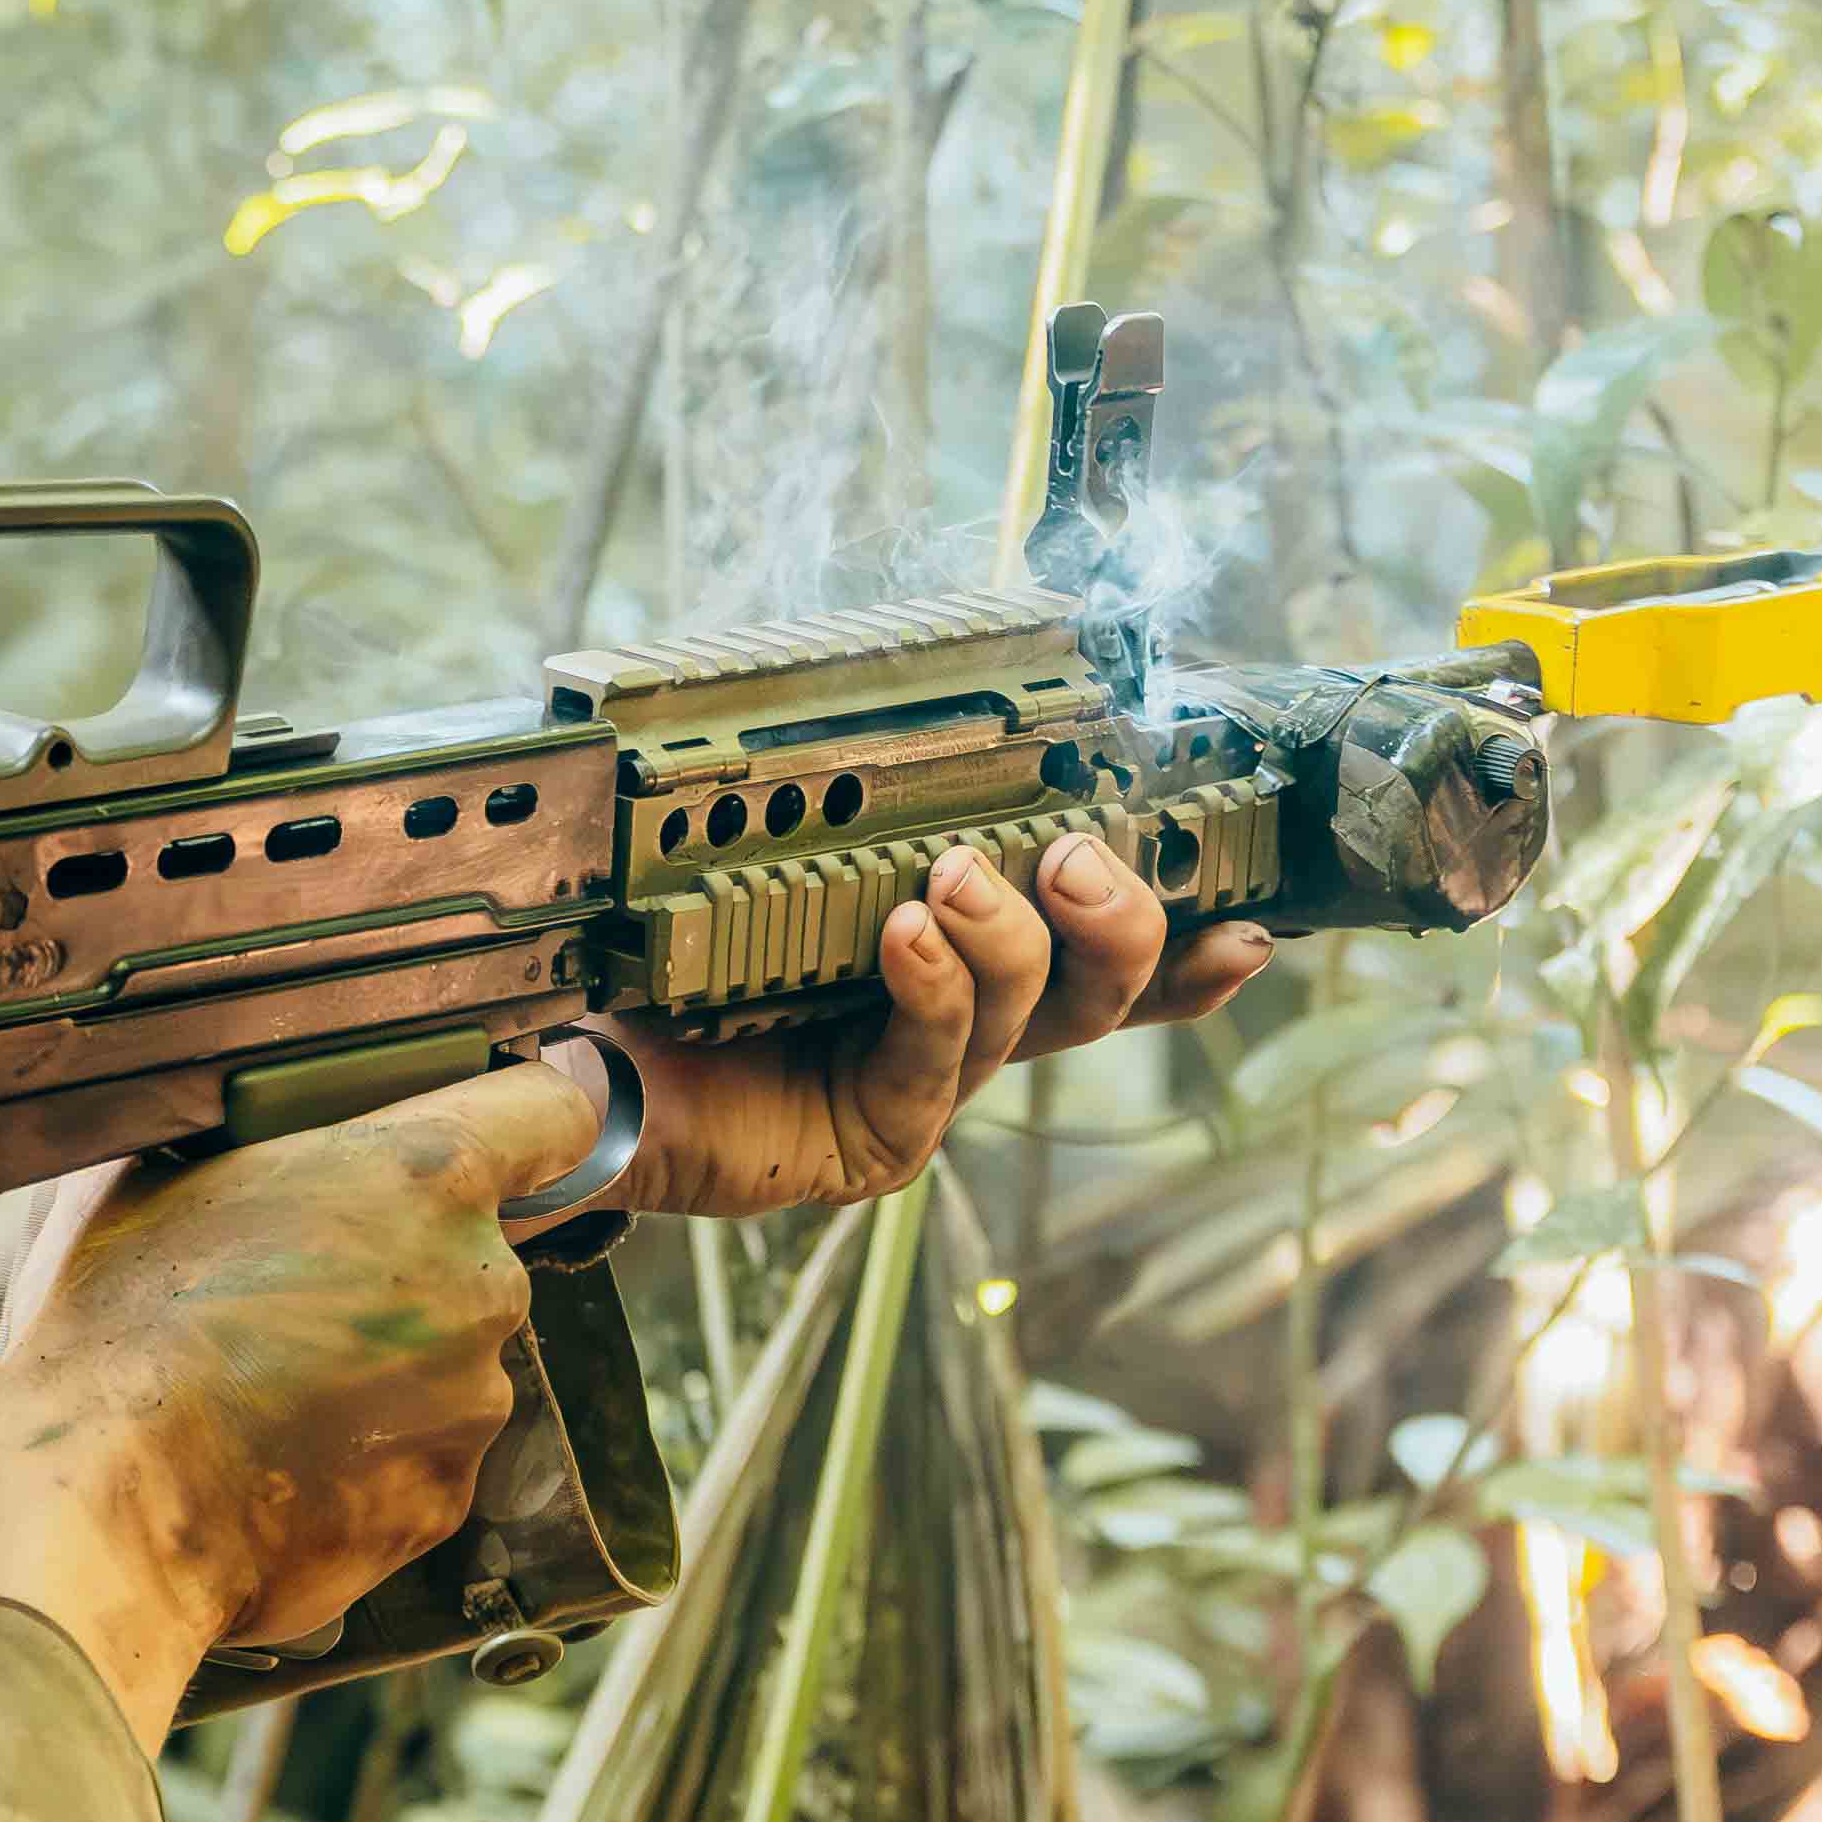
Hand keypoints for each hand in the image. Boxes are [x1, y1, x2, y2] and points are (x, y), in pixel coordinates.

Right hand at [0, 1058, 599, 1743]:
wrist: (106, 1505)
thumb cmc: (120, 1329)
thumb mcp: (162, 1174)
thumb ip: (258, 1138)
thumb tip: (260, 1128)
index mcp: (422, 1171)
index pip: (553, 1112)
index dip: (525, 1124)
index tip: (498, 1141)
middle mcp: (477, 1281)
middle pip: (478, 1253)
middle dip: (406, 1270)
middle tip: (297, 1294)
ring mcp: (472, 1400)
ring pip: (448, 1363)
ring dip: (385, 1372)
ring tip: (268, 1391)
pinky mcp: (446, 1498)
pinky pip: (420, 1456)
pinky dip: (366, 1458)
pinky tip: (276, 1458)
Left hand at [597, 833, 1270, 1219]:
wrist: (572, 1063)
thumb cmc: (670, 957)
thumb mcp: (772, 866)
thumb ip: (850, 808)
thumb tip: (891, 681)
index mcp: (961, 964)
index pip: (1096, 953)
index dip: (1185, 938)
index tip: (1249, 911)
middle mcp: (960, 1029)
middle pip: (1100, 989)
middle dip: (1121, 916)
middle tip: (1082, 853)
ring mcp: (921, 1088)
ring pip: (1028, 1018)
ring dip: (1012, 937)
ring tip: (957, 877)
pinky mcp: (871, 1140)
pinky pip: (932, 1063)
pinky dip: (933, 990)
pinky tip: (906, 935)